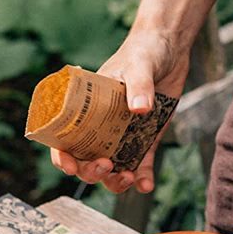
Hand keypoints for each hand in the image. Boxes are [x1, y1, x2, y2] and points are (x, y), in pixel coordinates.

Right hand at [50, 27, 189, 194]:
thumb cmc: (144, 49)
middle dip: (92, 172)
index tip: (70, 166)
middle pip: (86, 161)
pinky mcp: (145, 139)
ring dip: (115, 182)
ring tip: (128, 178)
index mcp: (87, 109)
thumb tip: (141, 108)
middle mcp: (101, 126)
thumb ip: (139, 85)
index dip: (62, 157)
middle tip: (106, 166)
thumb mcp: (138, 65)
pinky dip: (142, 179)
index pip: (65, 138)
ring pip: (111, 170)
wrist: (170, 47)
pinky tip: (146, 186)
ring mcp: (123, 135)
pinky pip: (140, 165)